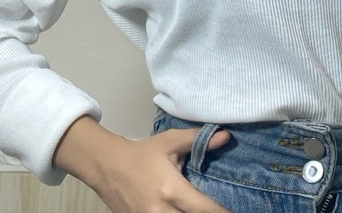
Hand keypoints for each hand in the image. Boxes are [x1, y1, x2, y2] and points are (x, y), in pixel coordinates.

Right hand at [85, 127, 232, 212]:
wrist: (107, 166)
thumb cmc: (142, 153)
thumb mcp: (169, 142)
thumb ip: (197, 140)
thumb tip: (225, 136)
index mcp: (171, 189)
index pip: (203, 209)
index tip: (234, 212)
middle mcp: (161, 211)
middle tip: (218, 211)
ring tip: (201, 211)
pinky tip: (181, 212)